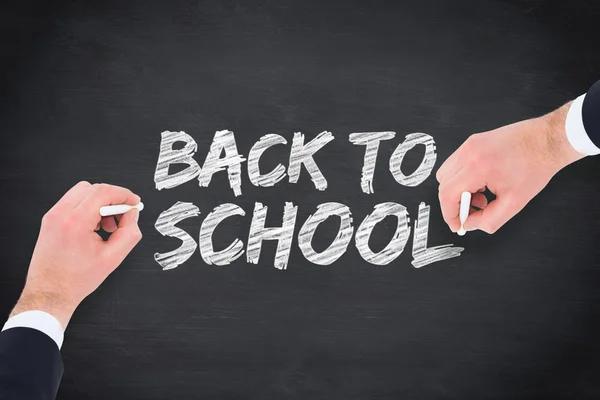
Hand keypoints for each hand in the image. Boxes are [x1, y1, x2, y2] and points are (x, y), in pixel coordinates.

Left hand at [10, 182, 142, 328]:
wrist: (50, 292)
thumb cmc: (75, 280)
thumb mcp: (113, 258)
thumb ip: (129, 232)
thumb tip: (132, 215)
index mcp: (75, 222)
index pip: (103, 192)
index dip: (124, 194)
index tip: (134, 202)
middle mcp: (60, 214)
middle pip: (93, 188)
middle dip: (113, 199)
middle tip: (123, 215)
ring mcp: (52, 216)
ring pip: (82, 192)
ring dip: (100, 203)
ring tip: (107, 225)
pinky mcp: (50, 220)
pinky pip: (73, 202)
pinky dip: (88, 208)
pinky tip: (94, 227)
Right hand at [436, 102, 583, 233]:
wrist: (548, 140)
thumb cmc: (536, 166)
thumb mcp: (514, 203)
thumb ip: (489, 220)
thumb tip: (471, 224)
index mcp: (477, 167)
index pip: (447, 195)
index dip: (449, 214)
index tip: (457, 224)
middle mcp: (469, 153)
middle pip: (444, 184)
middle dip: (454, 203)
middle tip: (472, 212)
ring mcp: (469, 145)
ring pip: (447, 173)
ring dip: (458, 189)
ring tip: (481, 195)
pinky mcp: (473, 141)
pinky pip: (456, 163)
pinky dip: (463, 177)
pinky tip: (482, 183)